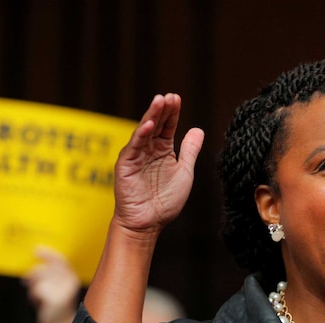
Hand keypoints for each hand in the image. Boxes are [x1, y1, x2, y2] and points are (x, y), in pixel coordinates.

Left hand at [23, 246, 79, 322]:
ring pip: (40, 278)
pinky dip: (34, 295)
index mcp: (73, 277)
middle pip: (47, 268)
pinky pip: (38, 289)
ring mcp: (64, 290)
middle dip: (35, 275)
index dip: (48, 254)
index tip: (36, 250)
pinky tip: (37, 302)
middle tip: (29, 283)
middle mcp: (71, 282)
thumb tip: (38, 253)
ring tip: (37, 296)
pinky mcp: (56, 298)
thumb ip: (51, 272)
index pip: (61, 261)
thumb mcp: (56, 286)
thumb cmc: (55, 306)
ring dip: (34, 287)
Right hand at [113, 93, 204, 235]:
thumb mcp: (184, 172)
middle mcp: (148, 150)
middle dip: (163, 109)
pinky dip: (140, 135)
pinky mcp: (126, 165)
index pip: (167, 126)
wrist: (149, 223)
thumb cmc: (165, 201)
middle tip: (170, 96)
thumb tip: (198, 129)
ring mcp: (136, 156)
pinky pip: (134, 148)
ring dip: (151, 116)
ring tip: (160, 101)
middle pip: (155, 124)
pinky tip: (148, 125)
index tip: (177, 98)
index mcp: (162, 150)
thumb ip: (190, 151)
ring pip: (144, 131)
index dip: (172, 113)